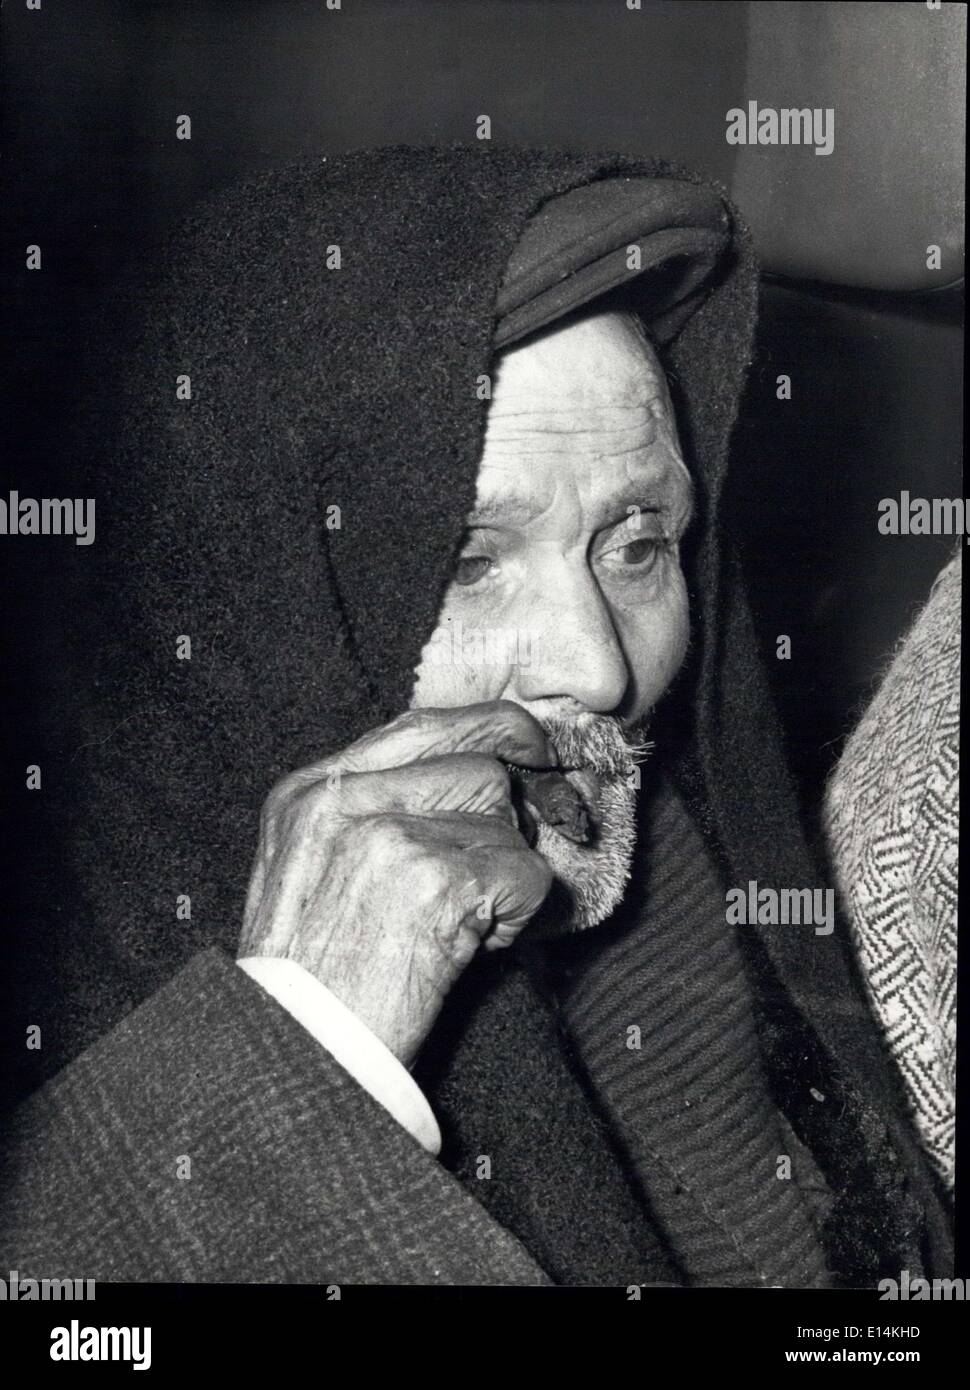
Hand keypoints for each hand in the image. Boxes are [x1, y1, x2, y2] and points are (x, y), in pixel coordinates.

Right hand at [239, 701, 554, 1065]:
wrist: (297, 1054)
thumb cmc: (308, 980)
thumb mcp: (307, 871)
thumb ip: (370, 812)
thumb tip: (475, 778)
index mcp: (309, 792)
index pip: (422, 725)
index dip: (490, 730)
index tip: (532, 747)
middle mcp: (343, 800)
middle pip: (478, 766)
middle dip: (513, 811)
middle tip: (509, 858)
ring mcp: (388, 837)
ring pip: (506, 820)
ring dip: (504, 875)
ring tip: (461, 925)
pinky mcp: (435, 883)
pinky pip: (524, 875)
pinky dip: (516, 917)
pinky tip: (471, 949)